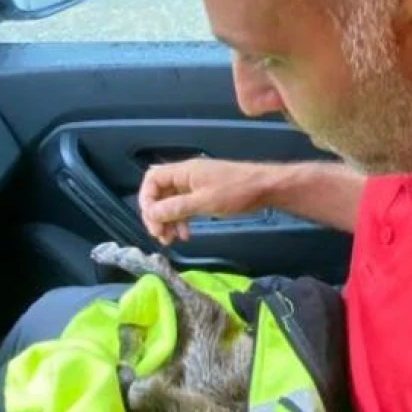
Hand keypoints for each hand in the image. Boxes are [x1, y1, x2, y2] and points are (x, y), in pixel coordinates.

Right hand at [137, 158, 274, 244]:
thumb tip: (151, 213)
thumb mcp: (203, 202)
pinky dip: (182, 220)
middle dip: (156, 214)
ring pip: (172, 202)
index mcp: (184, 171)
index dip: (146, 199)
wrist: (265, 187)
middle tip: (159, 235)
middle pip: (160, 192)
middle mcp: (187, 176)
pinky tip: (185, 235)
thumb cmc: (236, 192)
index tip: (151, 220)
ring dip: (168, 220)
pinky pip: (185, 206)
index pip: (152, 179)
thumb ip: (176, 207)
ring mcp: (196, 185)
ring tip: (170, 240)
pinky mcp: (205, 194)